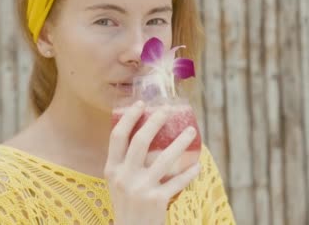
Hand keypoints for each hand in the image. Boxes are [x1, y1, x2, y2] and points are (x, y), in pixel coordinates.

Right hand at [104, 101, 200, 224]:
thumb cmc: (127, 204)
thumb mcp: (118, 183)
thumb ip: (126, 163)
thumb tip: (146, 133)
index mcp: (112, 169)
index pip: (117, 137)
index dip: (129, 117)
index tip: (141, 104)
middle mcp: (124, 177)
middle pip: (140, 142)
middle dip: (154, 122)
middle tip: (167, 111)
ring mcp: (140, 188)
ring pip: (164, 159)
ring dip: (180, 143)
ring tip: (192, 132)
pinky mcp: (157, 200)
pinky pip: (177, 181)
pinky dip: (189, 173)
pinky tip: (196, 166)